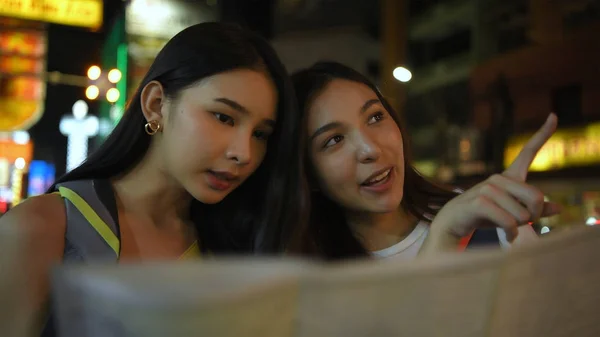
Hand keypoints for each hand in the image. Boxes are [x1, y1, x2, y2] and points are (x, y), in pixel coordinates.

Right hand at [430, 113, 560, 243]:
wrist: (452, 225)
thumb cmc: (483, 218)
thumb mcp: (511, 214)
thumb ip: (535, 211)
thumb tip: (559, 208)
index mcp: (508, 177)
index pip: (528, 151)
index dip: (543, 133)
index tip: (553, 115)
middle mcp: (499, 178)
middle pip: (537, 197)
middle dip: (534, 217)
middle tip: (523, 225)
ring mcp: (488, 188)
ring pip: (523, 214)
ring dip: (519, 228)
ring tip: (508, 230)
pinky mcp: (480, 201)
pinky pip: (509, 221)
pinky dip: (511, 233)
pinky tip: (508, 237)